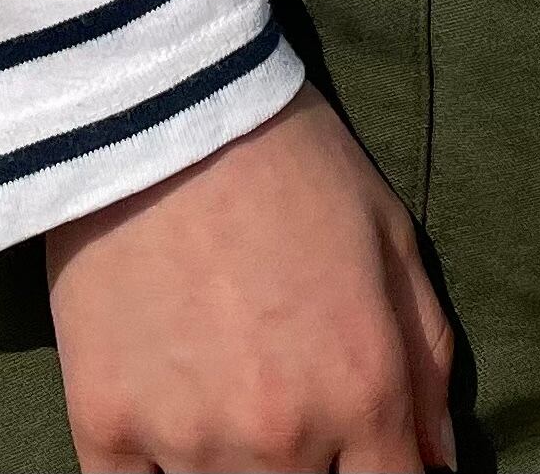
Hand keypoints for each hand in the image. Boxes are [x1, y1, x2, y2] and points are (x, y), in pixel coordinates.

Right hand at [45, 87, 454, 471]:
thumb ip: (426, 359)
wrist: (159, 103)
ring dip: (233, 469)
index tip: (361, 456)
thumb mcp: (390, 236)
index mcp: (362, 389)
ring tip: (225, 391)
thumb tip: (435, 463)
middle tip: (284, 398)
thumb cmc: (287, 159)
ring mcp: (187, 441)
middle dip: (310, 470)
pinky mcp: (104, 427)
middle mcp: (280, 437)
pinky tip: (169, 418)